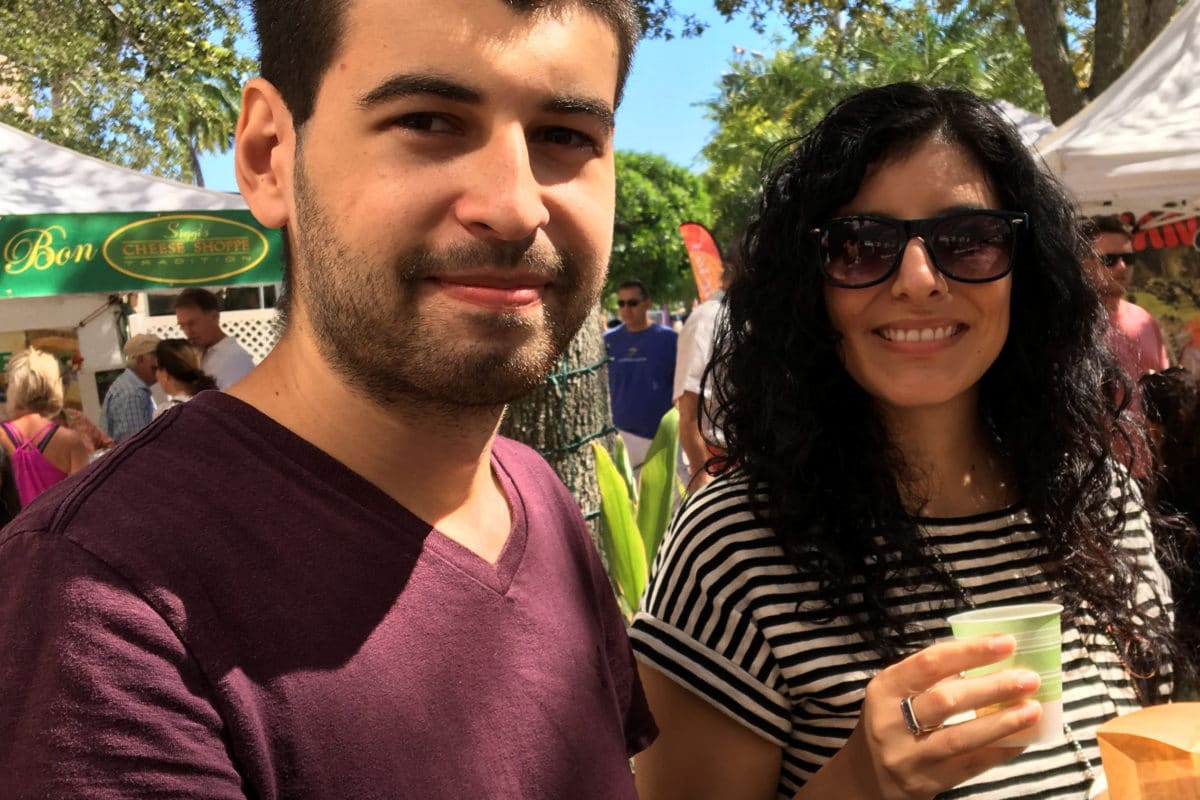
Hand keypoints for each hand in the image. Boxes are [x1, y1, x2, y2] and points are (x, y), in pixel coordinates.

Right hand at [840, 634, 1041, 799]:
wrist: (868, 775)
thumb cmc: (890, 721)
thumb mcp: (895, 693)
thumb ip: (931, 678)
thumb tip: (989, 659)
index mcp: (884, 689)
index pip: (929, 664)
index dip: (969, 652)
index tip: (1006, 643)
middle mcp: (891, 722)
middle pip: (946, 701)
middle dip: (991, 687)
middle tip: (1029, 678)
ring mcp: (909, 756)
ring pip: (960, 737)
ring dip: (1001, 722)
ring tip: (1033, 709)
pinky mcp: (926, 783)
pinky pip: (970, 766)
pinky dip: (999, 751)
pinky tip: (1023, 740)